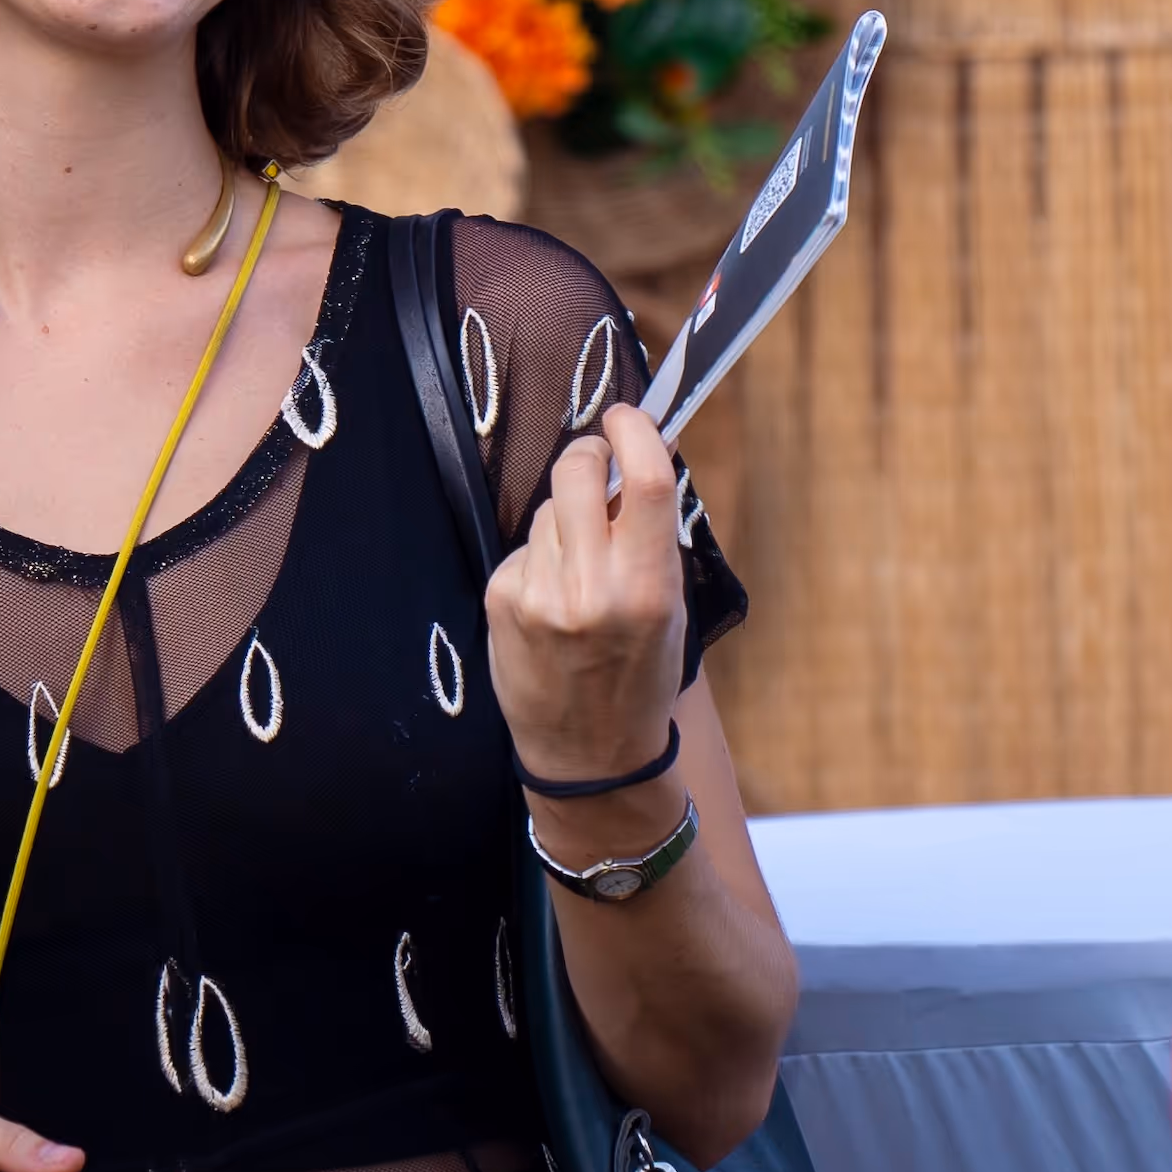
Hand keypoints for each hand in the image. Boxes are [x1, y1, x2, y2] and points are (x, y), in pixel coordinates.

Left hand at [485, 404, 685, 786]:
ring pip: (547, 507)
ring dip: (563, 517)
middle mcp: (592, 588)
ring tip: (578, 566)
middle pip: (577, 471)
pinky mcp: (503, 600)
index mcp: (648, 587)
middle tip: (597, 464)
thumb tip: (635, 458)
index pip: (646, 480)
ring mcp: (540, 594)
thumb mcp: (669, 607)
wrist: (590, 754)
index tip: (630, 417)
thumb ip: (650, 535)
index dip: (636, 432)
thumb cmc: (640, 673)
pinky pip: (523, 546)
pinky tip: (550, 597)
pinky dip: (539, 556)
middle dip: (588, 454)